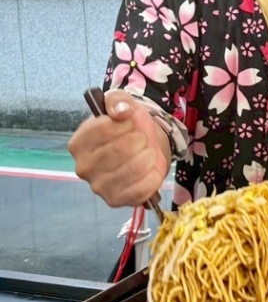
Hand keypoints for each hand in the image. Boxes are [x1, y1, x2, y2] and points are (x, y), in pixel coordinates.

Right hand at [69, 90, 168, 207]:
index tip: (131, 122)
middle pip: (121, 149)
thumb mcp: (122, 104)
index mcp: (78, 143)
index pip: (103, 129)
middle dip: (140, 139)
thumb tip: (121, 111)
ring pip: (135, 169)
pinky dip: (154, 175)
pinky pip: (143, 189)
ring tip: (147, 152)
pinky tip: (150, 169)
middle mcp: (83, 167)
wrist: (143, 146)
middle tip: (142, 139)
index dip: (126, 123)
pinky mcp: (117, 200)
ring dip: (149, 156)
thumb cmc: (128, 126)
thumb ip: (118, 101)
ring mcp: (99, 187)